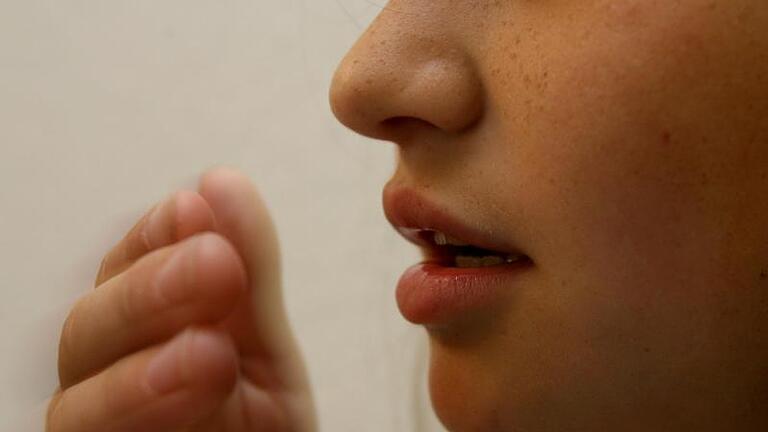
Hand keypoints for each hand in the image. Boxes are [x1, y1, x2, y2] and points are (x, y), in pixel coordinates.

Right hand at [46, 167, 316, 430]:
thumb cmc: (260, 426)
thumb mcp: (264, 350)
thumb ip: (246, 280)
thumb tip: (220, 182)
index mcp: (141, 336)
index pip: (123, 274)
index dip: (152, 240)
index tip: (196, 210)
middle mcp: (106, 383)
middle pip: (88, 332)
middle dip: (149, 293)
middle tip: (215, 264)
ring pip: (79, 408)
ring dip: (140, 376)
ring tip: (210, 353)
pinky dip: (134, 428)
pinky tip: (189, 404)